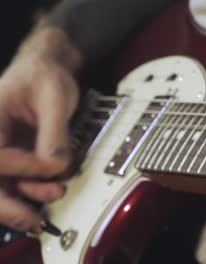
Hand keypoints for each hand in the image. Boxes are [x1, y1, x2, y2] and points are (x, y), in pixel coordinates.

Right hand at [0, 27, 81, 232]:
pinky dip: (33, 192)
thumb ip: (54, 133)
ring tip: (55, 195)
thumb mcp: (54, 98)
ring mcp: (3, 150)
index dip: (24, 167)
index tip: (53, 164)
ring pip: (4, 187)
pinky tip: (49, 193)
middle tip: (32, 220)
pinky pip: (18, 182)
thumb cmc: (45, 76)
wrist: (49, 72)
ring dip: (26, 199)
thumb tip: (55, 165)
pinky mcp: (16, 158)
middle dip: (9, 206)